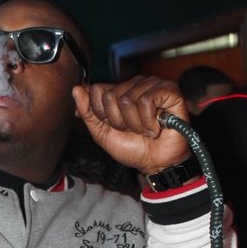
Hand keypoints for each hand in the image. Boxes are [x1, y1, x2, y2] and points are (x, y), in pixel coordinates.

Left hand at [72, 75, 190, 174]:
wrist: (156, 164)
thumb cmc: (133, 148)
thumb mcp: (102, 133)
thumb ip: (87, 112)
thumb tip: (76, 89)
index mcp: (119, 91)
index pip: (96, 90)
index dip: (102, 114)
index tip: (115, 126)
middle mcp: (135, 84)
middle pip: (110, 96)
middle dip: (118, 121)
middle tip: (133, 130)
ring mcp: (153, 84)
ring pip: (128, 99)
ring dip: (135, 124)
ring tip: (145, 129)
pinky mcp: (170, 90)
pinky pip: (147, 100)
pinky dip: (149, 121)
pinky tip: (156, 126)